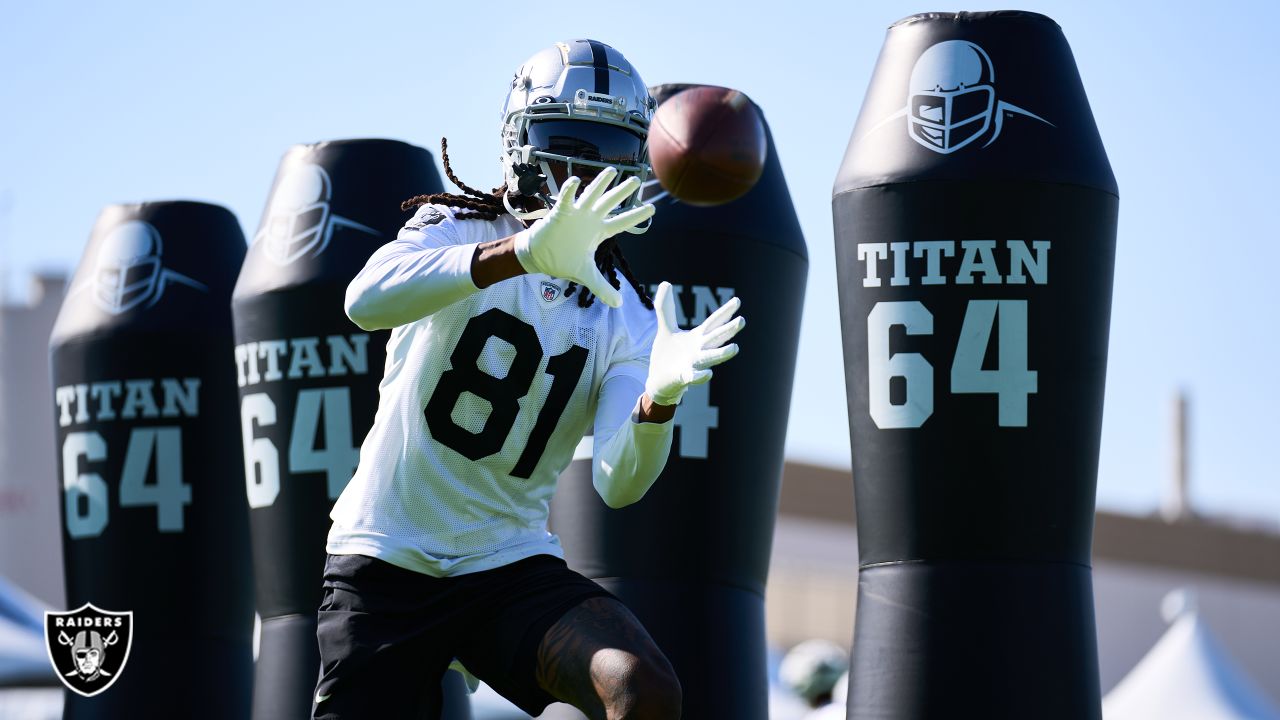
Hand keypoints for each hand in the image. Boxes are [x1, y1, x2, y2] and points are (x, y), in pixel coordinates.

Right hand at [513, 167, 653, 307]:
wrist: (539, 257)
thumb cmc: (563, 261)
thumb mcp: (586, 275)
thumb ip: (602, 287)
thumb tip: (618, 305)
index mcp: (599, 231)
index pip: (622, 222)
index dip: (637, 215)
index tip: (652, 208)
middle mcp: (591, 219)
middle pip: (610, 202)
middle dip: (623, 192)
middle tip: (638, 180)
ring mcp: (576, 213)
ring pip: (591, 194)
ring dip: (601, 183)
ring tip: (612, 170)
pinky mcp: (560, 212)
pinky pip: (566, 198)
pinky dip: (569, 190)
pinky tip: (575, 181)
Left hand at [645, 281, 744, 405]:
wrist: (658, 381)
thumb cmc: (668, 355)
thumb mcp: (666, 328)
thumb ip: (666, 308)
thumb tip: (666, 283)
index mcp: (697, 338)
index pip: (713, 323)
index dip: (725, 312)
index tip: (737, 301)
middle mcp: (699, 350)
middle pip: (715, 338)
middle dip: (728, 330)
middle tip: (742, 320)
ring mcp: (692, 364)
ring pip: (709, 358)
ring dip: (721, 353)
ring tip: (735, 348)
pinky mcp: (682, 377)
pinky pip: (693, 377)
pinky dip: (700, 376)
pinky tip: (708, 373)